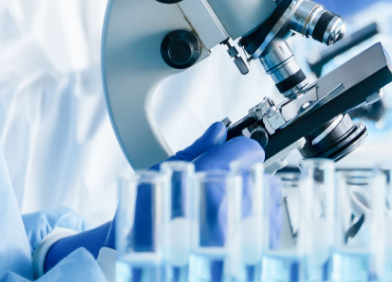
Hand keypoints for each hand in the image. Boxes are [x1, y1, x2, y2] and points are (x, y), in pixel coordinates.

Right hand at [43, 123, 262, 269]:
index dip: (239, 147)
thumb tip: (218, 131)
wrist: (123, 260)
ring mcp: (237, 243)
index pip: (247, 152)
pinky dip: (257, 220)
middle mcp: (227, 220)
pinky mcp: (243, 258)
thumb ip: (196, 151)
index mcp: (205, 191)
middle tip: (226, 176)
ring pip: (268, 200)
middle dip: (244, 171)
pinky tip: (237, 220)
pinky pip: (268, 229)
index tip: (234, 149)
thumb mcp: (158, 175)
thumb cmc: (140, 222)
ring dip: (253, 195)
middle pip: (259, 175)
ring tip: (228, 201)